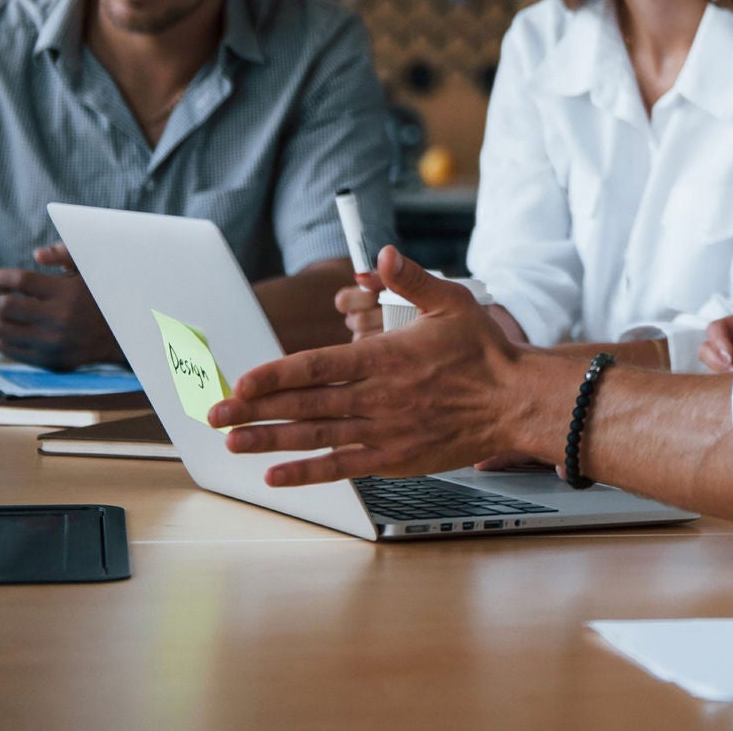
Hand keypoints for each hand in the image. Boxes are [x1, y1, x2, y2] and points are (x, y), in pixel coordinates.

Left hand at [0, 243, 120, 368]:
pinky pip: (10, 351)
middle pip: (6, 307)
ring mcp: (53, 342)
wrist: (120, 336)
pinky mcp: (49, 360)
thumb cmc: (98, 298)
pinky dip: (3, 339)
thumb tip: (37, 255)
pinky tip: (10, 331)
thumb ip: (64, 255)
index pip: (21, 280)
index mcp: (67, 292)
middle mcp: (59, 318)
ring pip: (3, 331)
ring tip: (2, 315)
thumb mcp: (88, 271)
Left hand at [211, 246, 535, 485]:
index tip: (241, 381)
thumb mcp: (451, 302)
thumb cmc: (485, 352)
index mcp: (385, 358)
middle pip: (305, 404)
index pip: (316, 366)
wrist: (517, 402)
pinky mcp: (394, 457)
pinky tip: (276, 476)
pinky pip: (342, 467)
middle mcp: (378, 397)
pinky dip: (307, 473)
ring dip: (270, 440)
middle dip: (255, 410)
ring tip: (232, 443)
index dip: (275, 375)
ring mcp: (385, 431)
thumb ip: (412, 279)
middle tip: (215, 414)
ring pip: (316, 437)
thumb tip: (382, 256)